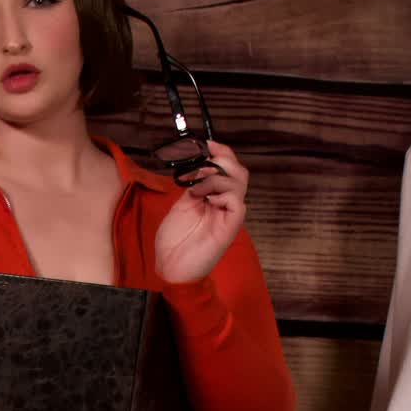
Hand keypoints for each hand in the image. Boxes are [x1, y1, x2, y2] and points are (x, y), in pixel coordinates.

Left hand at [153, 140, 248, 284]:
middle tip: (203, 163)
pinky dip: (221, 193)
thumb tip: (199, 166)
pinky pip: (237, 200)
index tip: (206, 143)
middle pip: (239, 172)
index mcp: (215, 197)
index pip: (228, 168)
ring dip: (215, 177)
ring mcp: (230, 214)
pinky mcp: (231, 225)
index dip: (221, 153)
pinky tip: (206, 199)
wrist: (172, 266)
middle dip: (222, 160)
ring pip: (238, 182)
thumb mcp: (181, 204)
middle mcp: (226, 203)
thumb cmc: (174, 240)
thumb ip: (194, 185)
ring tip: (197, 188)